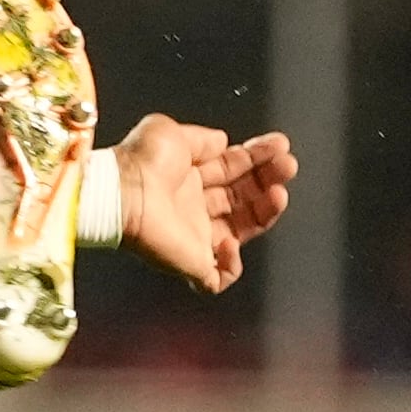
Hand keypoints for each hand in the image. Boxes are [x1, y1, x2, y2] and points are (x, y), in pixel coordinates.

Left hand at [114, 115, 296, 291]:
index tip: (279, 145)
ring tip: (278, 193)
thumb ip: (201, 139)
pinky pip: (218, 278)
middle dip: (268, 180)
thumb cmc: (140, 162)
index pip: (233, 170)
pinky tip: (231, 240)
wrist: (123, 192)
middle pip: (243, 197)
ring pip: (242, 232)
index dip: (258, 157)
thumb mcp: (172, 133)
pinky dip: (232, 263)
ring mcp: (193, 237)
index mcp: (188, 178)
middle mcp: (193, 207)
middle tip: (287, 165)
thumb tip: (222, 141)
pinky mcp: (189, 264)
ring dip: (266, 212)